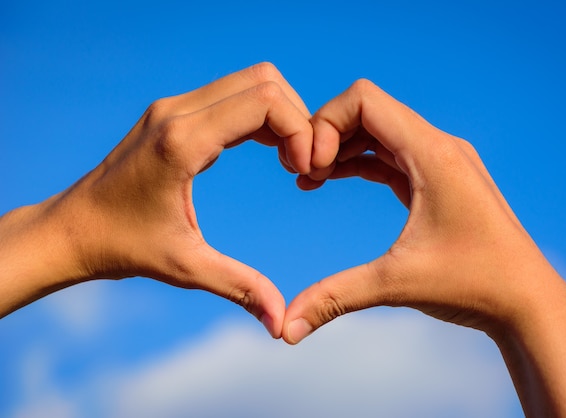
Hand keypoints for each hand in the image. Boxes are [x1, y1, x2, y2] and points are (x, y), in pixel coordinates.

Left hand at [0, 63, 311, 336]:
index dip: (300, 131)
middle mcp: (177, 112)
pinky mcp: (172, 113)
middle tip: (302, 165)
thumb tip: (282, 324)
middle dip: (297, 119)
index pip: (265, 101)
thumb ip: (240, 288)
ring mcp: (173, 107)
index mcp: (182, 141)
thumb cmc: (121, 247)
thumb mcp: (185, 267)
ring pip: (251, 83)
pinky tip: (269, 152)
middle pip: (264, 81)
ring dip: (280, 116)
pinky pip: (232, 96)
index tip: (306, 171)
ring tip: (289, 161)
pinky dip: (260, 116)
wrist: (71, 230)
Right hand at [285, 78, 538, 339]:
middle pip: (368, 111)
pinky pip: (392, 155)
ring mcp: (442, 161)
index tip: (310, 167)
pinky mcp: (441, 180)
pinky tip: (334, 179)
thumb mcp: (397, 284)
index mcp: (432, 153)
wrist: (529, 303)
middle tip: (301, 175)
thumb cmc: (475, 286)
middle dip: (327, 135)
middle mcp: (439, 146)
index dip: (325, 123)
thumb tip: (286, 330)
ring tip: (309, 180)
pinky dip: (361, 162)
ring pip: (379, 132)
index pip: (364, 99)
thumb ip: (335, 298)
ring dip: (342, 148)